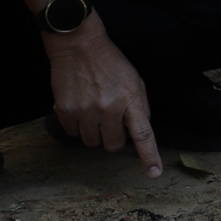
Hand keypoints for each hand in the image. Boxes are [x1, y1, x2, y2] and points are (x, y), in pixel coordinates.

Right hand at [45, 15, 161, 177]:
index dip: (149, 156)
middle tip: (110, 118)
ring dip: (94, 132)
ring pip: (91, 142)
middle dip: (113, 137)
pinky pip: (72, 134)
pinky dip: (77, 126)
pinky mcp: (66, 111)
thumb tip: (137, 131)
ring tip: (93, 109)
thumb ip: (138, 107)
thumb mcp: (134, 81)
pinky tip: (79, 107)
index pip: (143, 134)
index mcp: (131, 99)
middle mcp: (109, 108)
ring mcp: (86, 111)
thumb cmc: (111, 63)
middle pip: (113, 145)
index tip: (154, 174)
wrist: (79, 46)